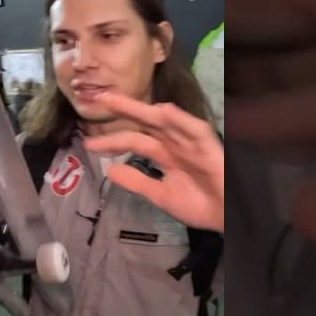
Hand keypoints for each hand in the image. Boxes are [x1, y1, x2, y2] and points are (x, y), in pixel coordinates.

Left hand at [84, 92, 223, 231]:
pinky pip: (193, 129)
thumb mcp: (161, 195)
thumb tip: (109, 171)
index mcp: (164, 154)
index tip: (88, 142)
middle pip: (144, 123)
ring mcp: (189, 142)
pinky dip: (179, 119)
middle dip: (122, 110)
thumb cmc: (199, 205)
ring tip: (118, 100)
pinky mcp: (207, 145)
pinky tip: (163, 111)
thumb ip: (137, 181)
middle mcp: (174, 143)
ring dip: (141, 109)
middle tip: (98, 99)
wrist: (227, 217)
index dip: (111, 140)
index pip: (133, 141)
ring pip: (163, 120)